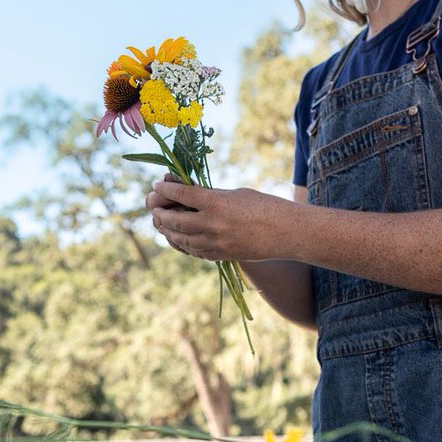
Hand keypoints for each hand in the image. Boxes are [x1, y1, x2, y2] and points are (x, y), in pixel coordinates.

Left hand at [146, 179, 292, 260]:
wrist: (287, 233)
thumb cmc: (264, 206)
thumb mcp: (236, 194)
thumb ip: (210, 195)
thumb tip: (185, 193)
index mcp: (216, 203)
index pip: (181, 195)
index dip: (165, 189)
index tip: (157, 185)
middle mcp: (212, 225)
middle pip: (174, 220)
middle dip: (160, 212)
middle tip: (154, 206)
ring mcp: (215, 243)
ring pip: (180, 238)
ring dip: (167, 230)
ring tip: (161, 222)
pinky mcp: (220, 256)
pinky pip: (193, 251)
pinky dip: (182, 243)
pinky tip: (178, 237)